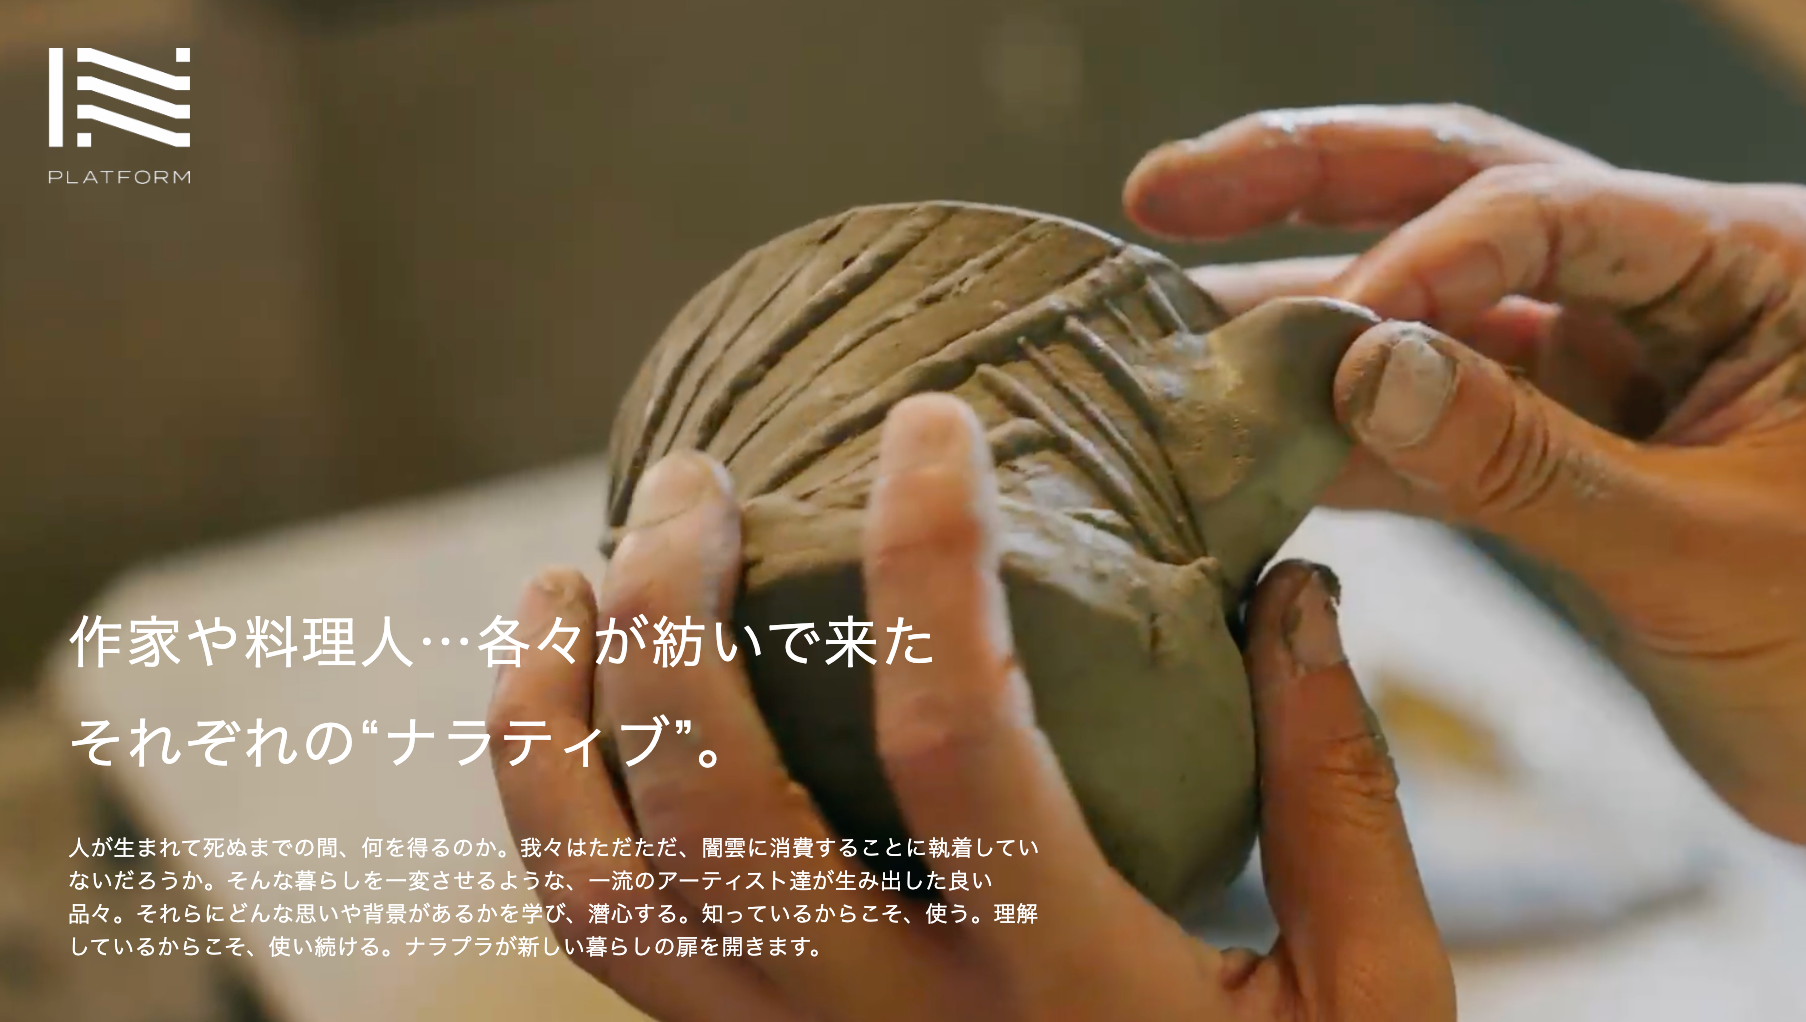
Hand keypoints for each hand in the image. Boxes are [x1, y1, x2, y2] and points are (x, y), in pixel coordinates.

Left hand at [486, 393, 1452, 1021]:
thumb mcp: (1369, 1002)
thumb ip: (1339, 800)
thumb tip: (1299, 591)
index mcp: (1061, 993)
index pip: (955, 743)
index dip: (930, 561)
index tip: (931, 424)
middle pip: (713, 808)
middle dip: (670, 613)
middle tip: (691, 480)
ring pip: (599, 895)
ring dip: (549, 716)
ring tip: (559, 575)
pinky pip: (600, 940)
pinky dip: (551, 808)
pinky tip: (565, 706)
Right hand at [1124, 103, 1805, 843]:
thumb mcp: (1702, 557)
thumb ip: (1526, 465)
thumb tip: (1361, 374)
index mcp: (1753, 268)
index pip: (1548, 211)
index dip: (1416, 265)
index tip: (1321, 345)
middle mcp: (1672, 294)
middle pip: (1466, 197)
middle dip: (1310, 183)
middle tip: (1166, 190)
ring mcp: (1611, 375)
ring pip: (1428, 318)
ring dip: (1301, 326)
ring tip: (1168, 333)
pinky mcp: (1563, 459)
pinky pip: (1431, 427)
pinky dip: (1341, 442)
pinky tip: (1250, 451)